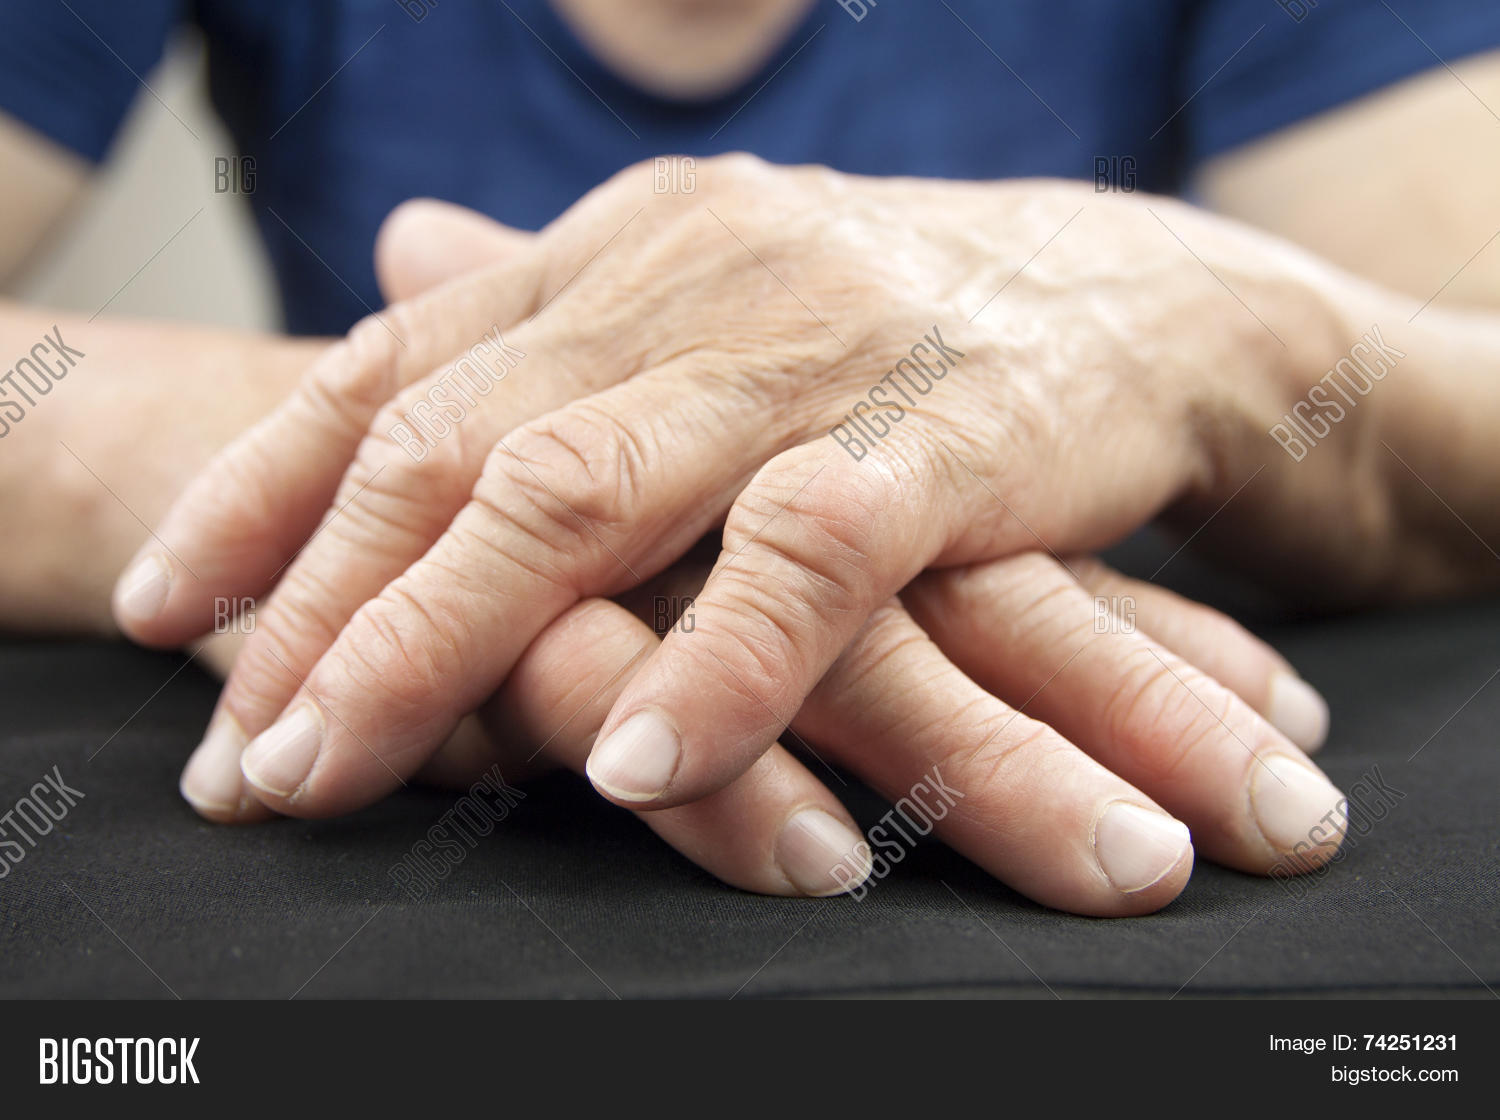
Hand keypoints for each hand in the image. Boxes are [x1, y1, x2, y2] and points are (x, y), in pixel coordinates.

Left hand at [113, 156, 1352, 853]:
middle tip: (233, 749)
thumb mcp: (714, 285)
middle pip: (459, 442)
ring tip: (336, 767)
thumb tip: (395, 259)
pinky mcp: (952, 434)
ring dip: (446, 639)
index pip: (403, 364)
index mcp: (628, 244)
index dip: (269, 489)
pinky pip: (810, 554)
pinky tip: (628, 763)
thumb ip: (557, 300)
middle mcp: (698, 275)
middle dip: (322, 603)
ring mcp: (819, 348)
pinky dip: (717, 663)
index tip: (166, 610)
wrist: (1153, 304)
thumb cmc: (907, 322)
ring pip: (589, 489)